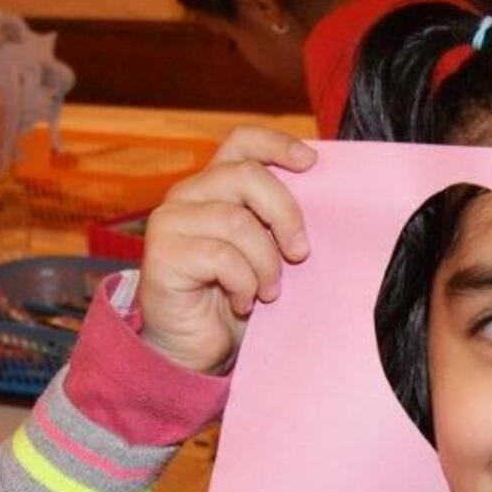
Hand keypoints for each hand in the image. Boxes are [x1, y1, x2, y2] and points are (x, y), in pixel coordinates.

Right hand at [139, 127, 315, 372]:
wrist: (197, 350)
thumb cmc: (238, 299)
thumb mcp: (268, 255)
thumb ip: (280, 225)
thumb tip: (329, 205)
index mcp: (215, 186)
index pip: (241, 142)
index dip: (276, 144)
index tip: (311, 163)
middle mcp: (188, 195)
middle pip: (246, 175)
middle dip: (285, 214)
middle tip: (301, 254)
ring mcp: (171, 221)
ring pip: (237, 221)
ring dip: (266, 263)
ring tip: (269, 292)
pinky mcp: (163, 253)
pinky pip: (221, 257)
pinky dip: (244, 284)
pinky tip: (243, 303)